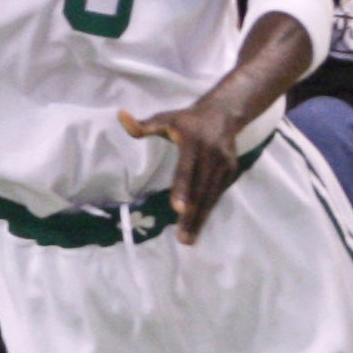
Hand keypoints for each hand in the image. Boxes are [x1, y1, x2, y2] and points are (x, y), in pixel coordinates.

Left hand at [117, 99, 242, 243]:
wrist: (223, 113)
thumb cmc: (186, 120)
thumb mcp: (165, 118)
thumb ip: (143, 125)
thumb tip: (120, 116)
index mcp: (192, 141)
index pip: (185, 168)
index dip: (182, 188)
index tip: (177, 209)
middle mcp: (211, 153)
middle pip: (199, 189)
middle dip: (191, 215)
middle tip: (182, 238)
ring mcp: (223, 163)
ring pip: (210, 195)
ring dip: (201, 219)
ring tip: (189, 239)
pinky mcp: (231, 170)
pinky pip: (218, 194)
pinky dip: (209, 210)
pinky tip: (199, 226)